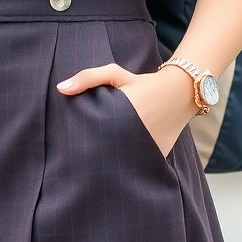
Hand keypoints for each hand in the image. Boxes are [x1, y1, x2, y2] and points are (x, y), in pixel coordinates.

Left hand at [56, 62, 199, 157]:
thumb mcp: (115, 73)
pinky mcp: (158, 159)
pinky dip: (129, 167)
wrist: (180, 92)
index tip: (69, 143)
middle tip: (78, 158)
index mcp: (121, 117)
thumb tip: (60, 88)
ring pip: (121, 165)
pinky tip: (118, 168)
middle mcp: (135, 138)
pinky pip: (139, 168)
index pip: (93, 136)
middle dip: (92, 155)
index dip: (79, 141)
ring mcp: (147, 152)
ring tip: (95, 167)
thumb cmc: (143, 83)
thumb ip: (88, 78)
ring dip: (110, 164)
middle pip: (105, 154)